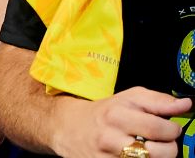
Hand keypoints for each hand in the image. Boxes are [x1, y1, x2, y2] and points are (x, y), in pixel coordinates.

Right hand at [47, 89, 189, 157]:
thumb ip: (158, 101)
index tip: (170, 127)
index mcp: (118, 115)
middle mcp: (111, 138)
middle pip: (161, 152)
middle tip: (161, 141)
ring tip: (149, 149)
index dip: (172, 129)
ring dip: (157, 157)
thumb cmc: (104, 112)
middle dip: (169, 147)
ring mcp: (108, 157)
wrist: (68, 128)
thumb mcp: (127, 98)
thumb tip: (185, 105)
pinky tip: (136, 156)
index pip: (161, 129)